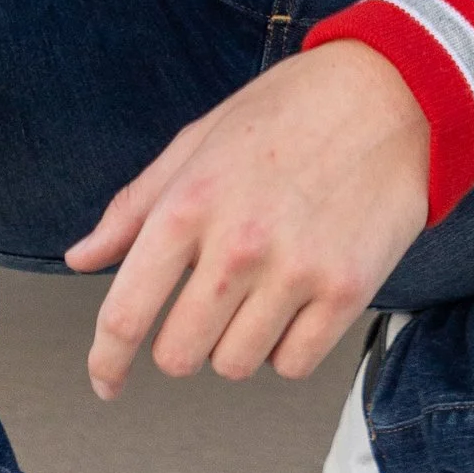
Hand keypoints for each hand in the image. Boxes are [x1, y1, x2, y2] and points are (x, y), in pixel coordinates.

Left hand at [66, 42, 431, 393]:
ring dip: (237, 343)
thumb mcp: (199, 141)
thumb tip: (81, 259)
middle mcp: (237, 245)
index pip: (125, 313)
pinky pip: (293, 365)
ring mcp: (295, 272)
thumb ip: (135, 207)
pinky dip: (287, 347)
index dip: (105, 360)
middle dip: (181, 343)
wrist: (392, 92)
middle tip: (205, 306)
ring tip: (259, 291)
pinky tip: (296, 302)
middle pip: (178, 356)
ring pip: (235, 366)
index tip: (105, 379)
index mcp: (189, 204)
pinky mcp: (347, 292)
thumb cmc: (290, 111)